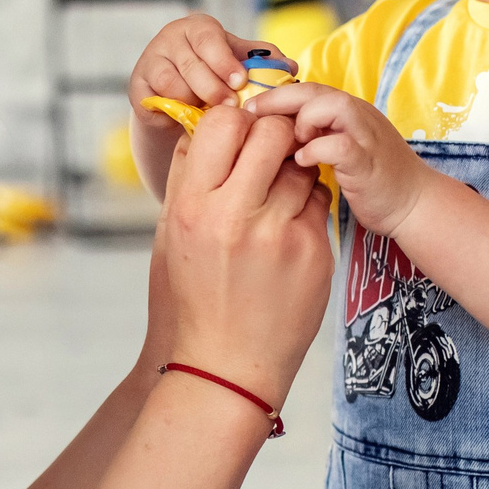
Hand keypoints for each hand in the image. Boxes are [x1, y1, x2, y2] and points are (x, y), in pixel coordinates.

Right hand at [128, 13, 260, 130]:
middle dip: (213, 89)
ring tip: (208, 112)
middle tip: (231, 106)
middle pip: (191, 65)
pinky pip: (156, 102)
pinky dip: (173, 112)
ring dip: (193, 102)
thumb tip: (291, 68)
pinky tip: (186, 117)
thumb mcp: (237, 59)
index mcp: (198, 27)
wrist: (178, 89)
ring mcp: (150, 61)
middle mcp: (170, 39)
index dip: (224, 62)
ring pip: (172, 85)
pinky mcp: (137, 86)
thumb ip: (263, 61)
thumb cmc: (213, 69)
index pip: (209, 40)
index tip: (239, 82)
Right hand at [151, 101, 333, 409]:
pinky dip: (306, 204)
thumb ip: (186, 180)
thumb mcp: (170, 237)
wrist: (224, 367)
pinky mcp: (313, 250)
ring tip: (276, 197)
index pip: (223, 122)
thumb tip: (203, 129)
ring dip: (293, 169)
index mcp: (191, 206)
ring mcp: (279, 233)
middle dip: (273, 136)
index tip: (238, 136)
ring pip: (301, 164)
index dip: (235, 121)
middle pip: (271, 133)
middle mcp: (235, 215)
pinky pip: (318, 201)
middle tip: (269, 155)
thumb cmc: (191, 301)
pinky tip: (289, 228)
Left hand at [249, 82, 436, 238]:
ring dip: (303, 119)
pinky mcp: (369, 162)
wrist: (414, 204)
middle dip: (278, 99)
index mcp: (347, 112)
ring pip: (333, 106)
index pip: (305, 88)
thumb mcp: (337, 151)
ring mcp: (366, 137)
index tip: (247, 110)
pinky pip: (341, 145)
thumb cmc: (369, 180)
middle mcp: (357, 117)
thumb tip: (269, 136)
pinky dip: (317, 149)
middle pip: (313, 90)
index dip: (273, 95)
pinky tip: (303, 162)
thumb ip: (312, 138)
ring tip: (289, 140)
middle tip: (250, 115)